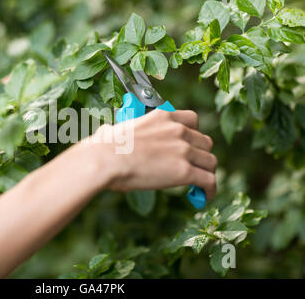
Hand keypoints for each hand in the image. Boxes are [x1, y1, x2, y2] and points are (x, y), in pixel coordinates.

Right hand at [90, 109, 216, 199]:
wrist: (105, 160)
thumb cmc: (103, 147)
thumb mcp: (118, 129)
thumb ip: (122, 128)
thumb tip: (106, 131)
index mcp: (163, 116)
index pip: (193, 120)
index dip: (193, 135)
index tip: (189, 146)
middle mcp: (178, 130)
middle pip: (205, 142)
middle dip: (201, 155)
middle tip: (193, 167)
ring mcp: (183, 150)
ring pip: (210, 162)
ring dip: (206, 173)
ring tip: (199, 185)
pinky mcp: (184, 171)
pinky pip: (209, 181)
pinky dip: (209, 190)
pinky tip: (203, 196)